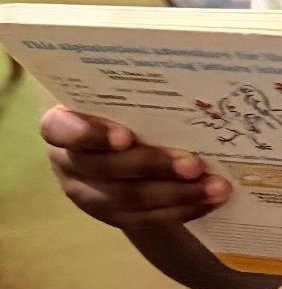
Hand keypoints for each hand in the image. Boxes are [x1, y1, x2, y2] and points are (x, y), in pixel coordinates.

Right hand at [41, 105, 231, 229]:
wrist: (116, 147)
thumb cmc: (119, 108)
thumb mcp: (118, 96)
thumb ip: (134, 92)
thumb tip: (186, 70)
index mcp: (60, 124)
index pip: (59, 129)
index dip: (89, 135)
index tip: (126, 136)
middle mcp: (68, 162)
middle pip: (106, 170)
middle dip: (154, 167)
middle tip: (194, 164)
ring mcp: (88, 194)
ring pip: (130, 200)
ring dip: (178, 194)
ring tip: (215, 186)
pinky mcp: (113, 216)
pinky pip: (147, 218)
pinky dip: (183, 209)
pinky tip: (209, 200)